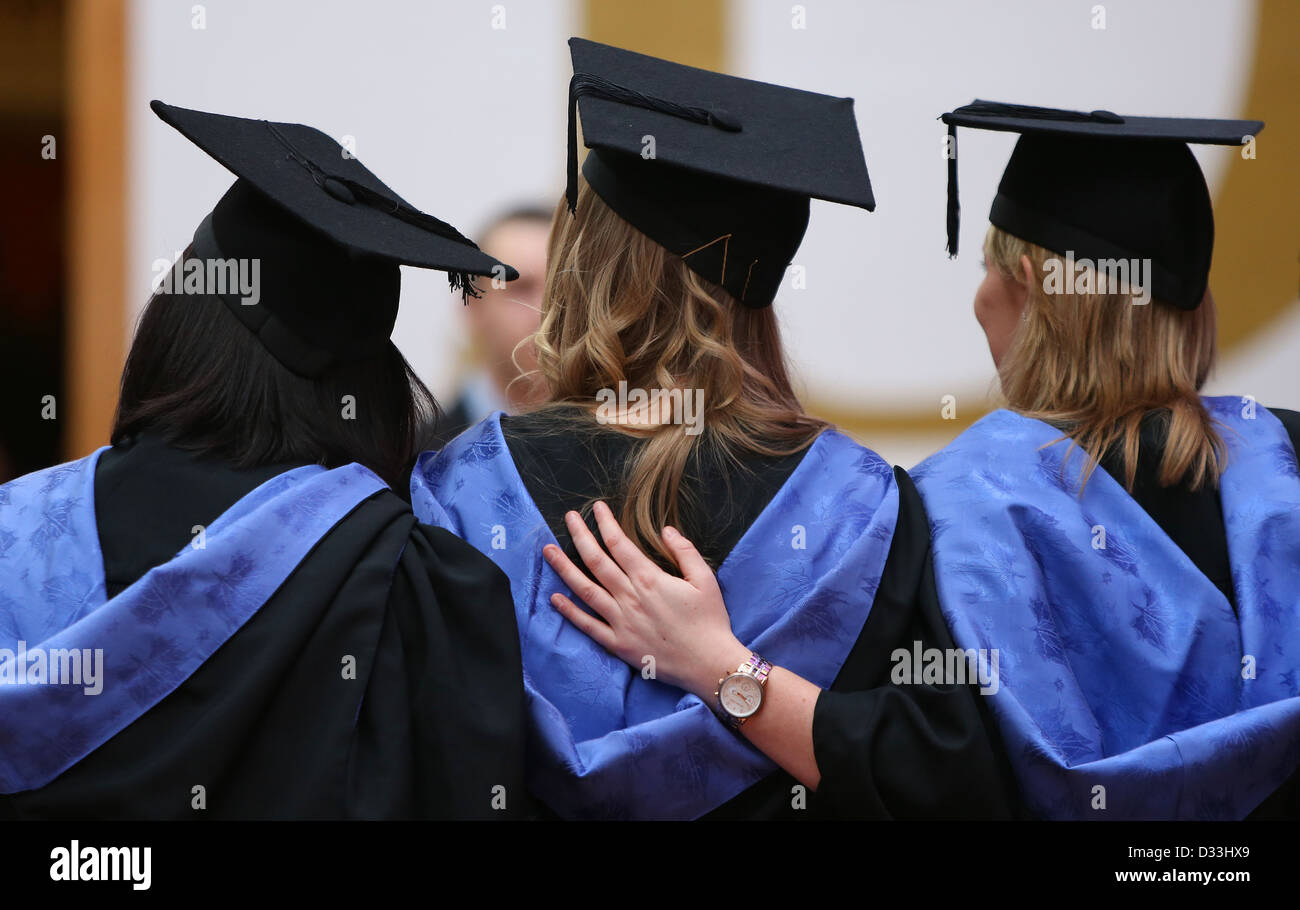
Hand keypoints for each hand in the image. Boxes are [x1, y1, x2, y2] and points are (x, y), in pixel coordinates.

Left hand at [541, 501, 748, 700]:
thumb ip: (684, 551)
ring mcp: (621, 622)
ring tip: (548, 551)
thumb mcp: (705, 579)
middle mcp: (630, 597)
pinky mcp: (618, 644)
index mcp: (650, 579)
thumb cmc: (710, 621)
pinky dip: (570, 612)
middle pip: (597, 561)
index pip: (619, 544)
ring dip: (564, 568)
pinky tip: (555, 598)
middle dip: (580, 536)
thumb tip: (666, 530)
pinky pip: (588, 626)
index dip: (605, 523)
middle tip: (568, 518)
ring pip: (585, 590)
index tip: (596, 508)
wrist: (708, 664)